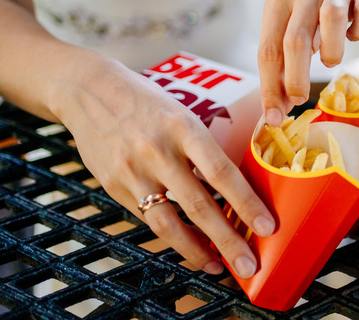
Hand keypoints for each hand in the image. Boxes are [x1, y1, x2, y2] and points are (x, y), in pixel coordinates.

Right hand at [53, 55, 274, 277]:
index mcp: (184, 128)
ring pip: (169, 222)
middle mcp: (158, 151)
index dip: (246, 203)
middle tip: (248, 266)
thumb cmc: (148, 104)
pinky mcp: (113, 186)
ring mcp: (132, 171)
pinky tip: (190, 247)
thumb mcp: (183, 116)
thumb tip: (235, 191)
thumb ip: (204, 152)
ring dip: (197, 250)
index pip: (222, 173)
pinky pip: (148, 219)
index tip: (267, 226)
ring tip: (219, 266)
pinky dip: (173, 237)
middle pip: (199, 205)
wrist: (91, 91)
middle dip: (228, 240)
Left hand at [257, 0, 358, 125]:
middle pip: (295, 39)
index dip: (270, 87)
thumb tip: (278, 107)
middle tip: (298, 100)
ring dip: (331, 51)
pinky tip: (352, 37)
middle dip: (295, 79)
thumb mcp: (288, 25)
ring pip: (333, 20)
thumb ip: (282, 62)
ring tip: (329, 61)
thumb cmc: (309, 8)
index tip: (274, 116)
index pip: (268, 49)